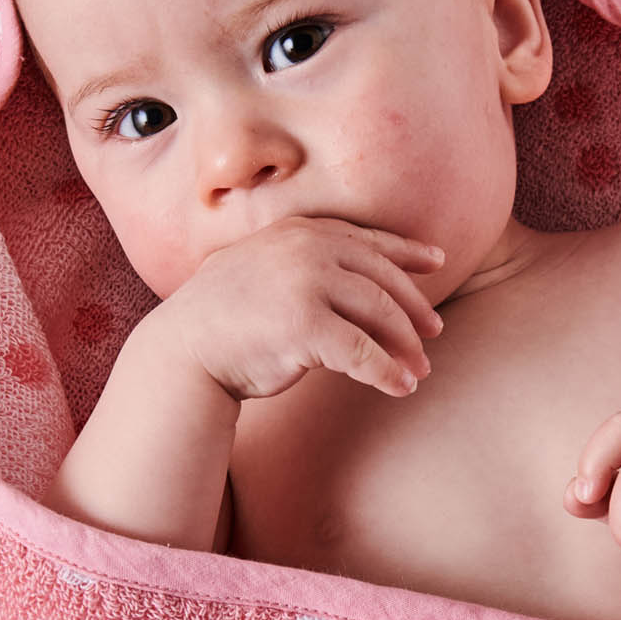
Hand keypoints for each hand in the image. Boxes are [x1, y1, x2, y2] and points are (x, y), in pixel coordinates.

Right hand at [159, 217, 446, 401]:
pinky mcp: (306, 326)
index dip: (406, 251)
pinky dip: (388, 372)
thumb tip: (354, 282)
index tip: (436, 261)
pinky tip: (401, 387)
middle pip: (381, 277)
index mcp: (298, 232)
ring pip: (380, 313)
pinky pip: (364, 353)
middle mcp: (305, 250)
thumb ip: (303, 264)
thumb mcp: (264, 271)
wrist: (183, 352)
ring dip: (406, 345)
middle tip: (435, 331)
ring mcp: (306, 284)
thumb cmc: (224, 321)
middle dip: (414, 306)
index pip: (366, 239)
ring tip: (420, 369)